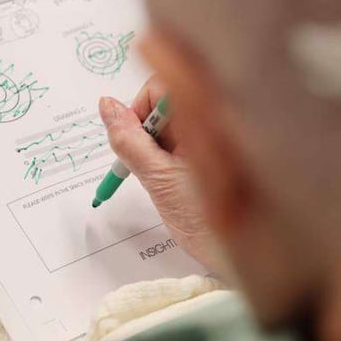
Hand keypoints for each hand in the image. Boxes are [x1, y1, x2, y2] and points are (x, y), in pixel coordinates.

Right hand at [99, 77, 217, 269]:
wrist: (232, 254)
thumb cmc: (208, 220)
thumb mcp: (159, 178)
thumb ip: (129, 140)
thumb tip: (107, 107)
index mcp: (206, 119)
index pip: (162, 86)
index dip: (142, 107)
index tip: (135, 138)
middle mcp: (209, 123)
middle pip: (162, 102)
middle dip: (146, 129)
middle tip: (149, 163)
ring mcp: (207, 138)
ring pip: (164, 124)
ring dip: (153, 145)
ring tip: (164, 178)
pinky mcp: (201, 154)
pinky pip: (172, 141)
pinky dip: (160, 156)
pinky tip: (169, 181)